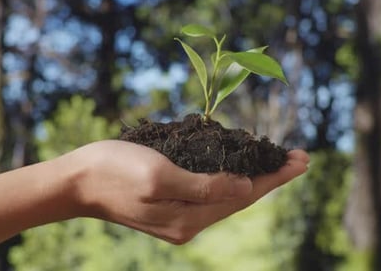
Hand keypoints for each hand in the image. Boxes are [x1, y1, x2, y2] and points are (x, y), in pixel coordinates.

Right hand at [61, 140, 308, 243]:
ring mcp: (181, 215)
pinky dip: (232, 177)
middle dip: (272, 177)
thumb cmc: (114, 171)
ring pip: (229, 195)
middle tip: (300, 158)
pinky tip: (242, 167)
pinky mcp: (172, 204)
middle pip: (242, 197)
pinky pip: (211, 192)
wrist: (78, 181)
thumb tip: (246, 185)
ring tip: (279, 161)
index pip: (244, 195)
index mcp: (189, 218)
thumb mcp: (159, 176)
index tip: (301, 161)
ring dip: (256, 176)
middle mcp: (190, 222)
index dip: (275, 177)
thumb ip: (204, 186)